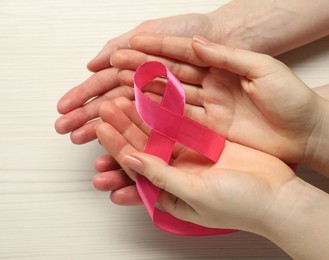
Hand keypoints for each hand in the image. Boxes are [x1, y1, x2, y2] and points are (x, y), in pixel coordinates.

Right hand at [54, 10, 236, 143]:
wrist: (244, 40)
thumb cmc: (208, 34)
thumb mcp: (167, 34)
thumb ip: (134, 47)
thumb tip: (98, 60)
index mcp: (149, 70)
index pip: (111, 85)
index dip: (87, 96)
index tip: (65, 108)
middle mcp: (159, 92)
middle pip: (121, 107)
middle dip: (92, 119)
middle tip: (66, 131)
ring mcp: (176, 111)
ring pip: (138, 126)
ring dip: (112, 137)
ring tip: (84, 146)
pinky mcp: (195, 126)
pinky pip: (166, 139)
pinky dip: (143, 147)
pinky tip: (122, 154)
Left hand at [95, 99, 295, 232]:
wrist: (277, 197)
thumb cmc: (239, 205)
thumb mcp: (196, 194)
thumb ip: (161, 176)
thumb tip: (129, 160)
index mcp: (169, 191)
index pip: (135, 166)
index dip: (117, 147)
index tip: (101, 128)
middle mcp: (177, 172)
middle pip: (144, 146)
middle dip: (126, 126)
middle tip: (108, 105)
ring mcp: (192, 156)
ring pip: (161, 132)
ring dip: (144, 116)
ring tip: (126, 96)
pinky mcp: (208, 142)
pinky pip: (184, 124)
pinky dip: (170, 111)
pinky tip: (157, 97)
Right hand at [111, 34, 325, 163]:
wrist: (306, 131)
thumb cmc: (292, 96)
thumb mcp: (262, 69)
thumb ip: (227, 56)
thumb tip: (197, 44)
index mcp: (223, 63)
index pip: (183, 52)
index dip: (156, 48)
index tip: (130, 45)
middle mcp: (212, 84)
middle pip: (170, 75)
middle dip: (141, 70)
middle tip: (113, 67)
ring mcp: (210, 107)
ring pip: (170, 99)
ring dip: (144, 95)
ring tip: (117, 91)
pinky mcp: (212, 130)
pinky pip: (181, 123)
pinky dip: (160, 120)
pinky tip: (140, 116)